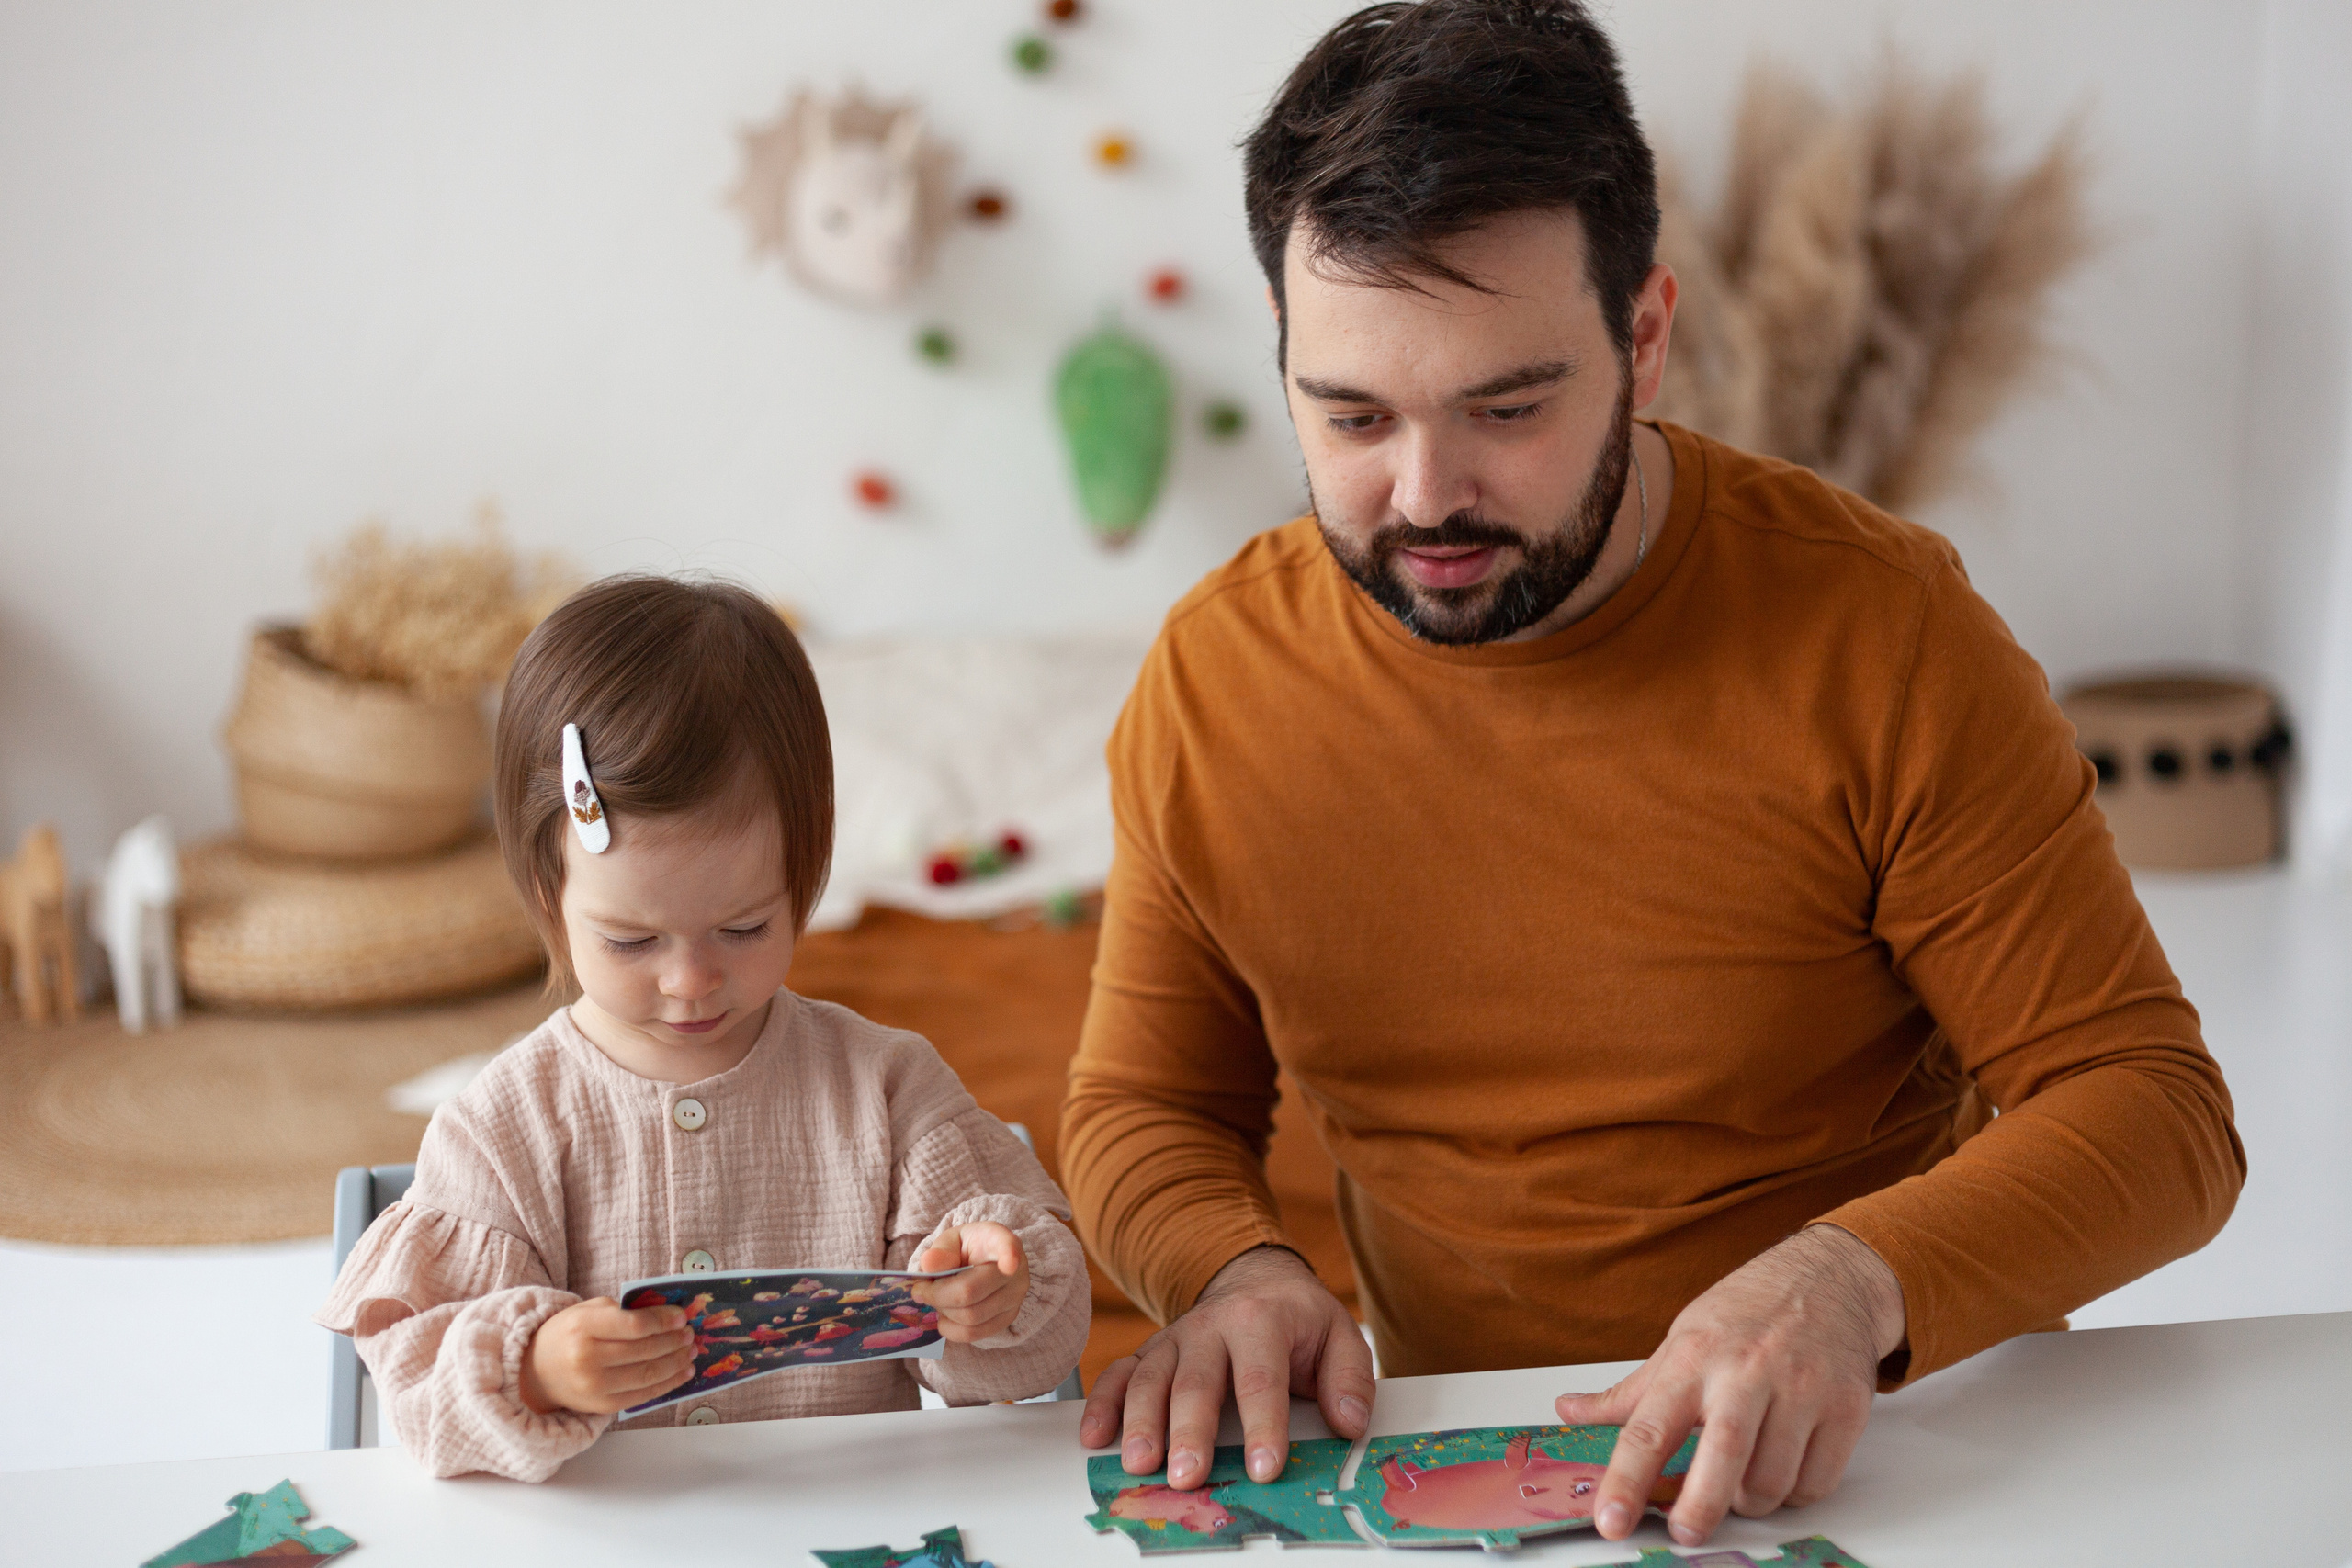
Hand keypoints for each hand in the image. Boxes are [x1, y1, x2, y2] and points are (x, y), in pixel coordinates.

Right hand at [519, 1297, 694, 1415]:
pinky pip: (644, 1395)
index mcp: (583, 1328)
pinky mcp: (603, 1406)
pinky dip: (669, 1384)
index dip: (664, 1321)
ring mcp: (595, 1387)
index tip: (681, 1316)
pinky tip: (683, 1372)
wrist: (537, 1371)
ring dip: (677, 1362)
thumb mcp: (588, 1310)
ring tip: (691, 1351)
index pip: (635, 1325)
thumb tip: (667, 1314)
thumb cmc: (568, 1334)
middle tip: (690, 1333)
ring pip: (649, 1375)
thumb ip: (624, 1311)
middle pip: (645, 1351)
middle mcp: (587, 1359)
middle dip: (675, 1341)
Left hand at [912, 1222, 1030, 1341]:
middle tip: (921, 1290)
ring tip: (936, 1300)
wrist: (985, 1263)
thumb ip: (941, 1250)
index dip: (1009, 1256)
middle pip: (970, 1292)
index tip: (1009, 1264)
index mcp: (999, 1242)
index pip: (1008, 1247)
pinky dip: (951, 1329)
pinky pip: (974, 1334)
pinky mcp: (1007, 1319)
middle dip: (936, 1295)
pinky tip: (946, 1316)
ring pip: (970, 1317)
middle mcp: (1015, 1272)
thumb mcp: (953, 1240)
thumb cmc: (968, 1249)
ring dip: (943, 1312)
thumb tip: (928, 1264)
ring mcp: (1014, 1298)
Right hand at [1079, 1244, 1373, 1488]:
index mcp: (1262, 1320)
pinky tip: (1095, 1435)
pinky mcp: (1151, 1351)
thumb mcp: (1339, 1336)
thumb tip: (1349, 1422)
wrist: (1256, 1279)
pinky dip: (1103, 1403)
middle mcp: (1212, 1326)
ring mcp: (1175, 1338)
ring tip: (1139, 1463)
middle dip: (1190, 1431)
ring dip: (1140, 1423)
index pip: (1262, 1378)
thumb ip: (1350, 1379)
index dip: (1263, 1425)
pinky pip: (1120, 1373)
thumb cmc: (1299, 1319)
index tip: (1265, 1467)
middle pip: (1197, 1382)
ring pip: (1151, 1378)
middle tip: (1188, 1476)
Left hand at [1554, 1225, 1904, 1546]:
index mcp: (1694, 1359)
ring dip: (1750, 1501)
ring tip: (1739, 1484)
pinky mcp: (1846, 1408)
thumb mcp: (1681, 1339)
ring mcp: (1802, 1389)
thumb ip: (1630, 1391)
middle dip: (1700, 1507)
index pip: (1648, 1428)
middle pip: (1722, 1458)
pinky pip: (1816, 1482)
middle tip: (1685, 1530)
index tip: (1610, 1521)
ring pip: (1773, 1483)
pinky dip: (1795, 1494)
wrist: (1829, 1276)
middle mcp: (1747, 1373)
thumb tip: (1568, 1411)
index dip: (1626, 1481)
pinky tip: (1783, 1469)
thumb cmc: (1747, 1312)